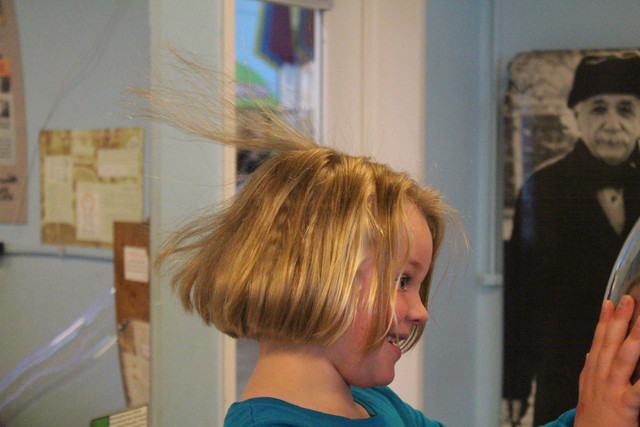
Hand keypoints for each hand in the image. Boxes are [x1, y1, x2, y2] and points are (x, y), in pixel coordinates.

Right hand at [575, 295, 639, 425]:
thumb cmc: (593, 422)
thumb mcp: (587, 393)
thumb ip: (590, 372)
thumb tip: (591, 352)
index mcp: (593, 374)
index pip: (599, 341)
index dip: (604, 321)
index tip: (609, 302)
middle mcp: (601, 378)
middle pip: (610, 343)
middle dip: (620, 320)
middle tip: (629, 299)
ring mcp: (612, 390)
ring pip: (624, 356)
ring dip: (634, 335)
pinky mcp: (626, 405)